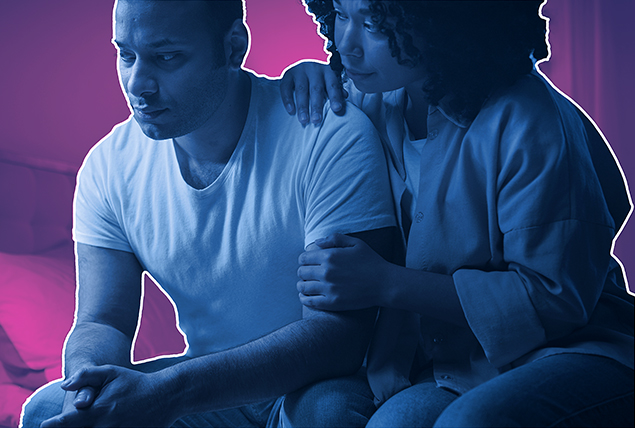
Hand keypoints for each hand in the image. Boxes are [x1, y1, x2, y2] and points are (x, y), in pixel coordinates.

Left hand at [41, 365, 173, 426]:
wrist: (166, 395)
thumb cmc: (135, 383)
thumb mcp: (111, 372)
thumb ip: (86, 375)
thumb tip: (64, 385)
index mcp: (99, 410)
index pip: (68, 422)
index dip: (54, 425)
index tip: (44, 425)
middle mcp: (106, 426)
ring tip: (83, 427)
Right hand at [280, 61, 346, 124]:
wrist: (301, 47)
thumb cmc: (318, 63)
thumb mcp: (329, 69)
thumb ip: (335, 84)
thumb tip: (344, 96)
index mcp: (327, 70)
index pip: (332, 84)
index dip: (335, 97)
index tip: (337, 109)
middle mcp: (314, 70)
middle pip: (316, 89)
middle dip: (316, 106)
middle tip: (317, 120)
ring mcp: (299, 71)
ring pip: (301, 90)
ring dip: (302, 106)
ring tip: (303, 120)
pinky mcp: (287, 73)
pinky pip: (286, 87)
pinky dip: (288, 99)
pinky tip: (291, 110)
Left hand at [297, 233, 389, 310]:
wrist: (384, 284)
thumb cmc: (371, 262)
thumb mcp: (356, 243)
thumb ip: (334, 239)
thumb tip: (316, 242)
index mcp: (330, 256)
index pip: (304, 258)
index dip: (304, 259)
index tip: (308, 262)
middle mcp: (326, 272)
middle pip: (301, 272)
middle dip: (303, 271)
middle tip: (308, 274)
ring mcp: (328, 288)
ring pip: (302, 287)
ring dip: (302, 285)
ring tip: (306, 285)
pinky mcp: (332, 303)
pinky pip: (309, 301)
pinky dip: (304, 298)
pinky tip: (305, 296)